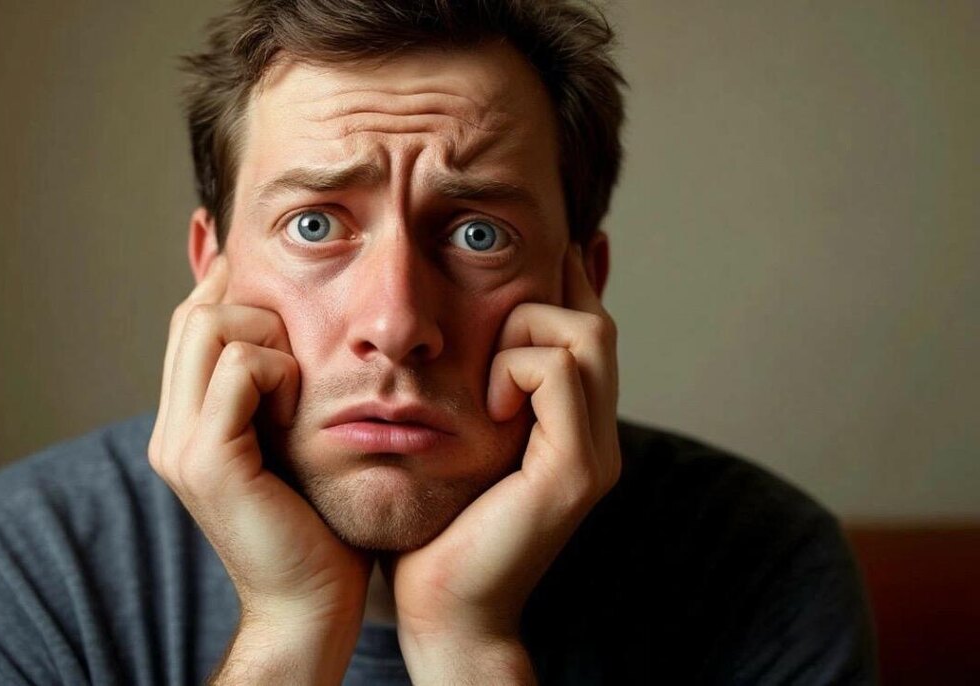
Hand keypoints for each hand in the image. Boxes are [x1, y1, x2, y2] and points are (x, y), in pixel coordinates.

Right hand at [147, 256, 371, 683]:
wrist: (311, 604)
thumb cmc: (318, 525)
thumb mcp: (290, 438)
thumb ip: (273, 391)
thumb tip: (287, 324)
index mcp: (185, 423)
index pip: (190, 321)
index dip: (232, 292)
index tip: (281, 294)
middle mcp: (170, 431)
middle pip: (195, 313)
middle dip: (257, 311)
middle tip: (299, 356)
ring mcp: (180, 445)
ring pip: (210, 325)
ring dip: (271, 341)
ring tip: (299, 393)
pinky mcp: (208, 460)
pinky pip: (239, 367)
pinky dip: (280, 372)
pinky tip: (301, 413)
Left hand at [390, 245, 621, 682]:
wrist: (441, 608)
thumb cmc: (430, 524)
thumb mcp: (448, 437)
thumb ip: (466, 387)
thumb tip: (446, 329)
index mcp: (568, 427)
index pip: (585, 329)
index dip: (570, 277)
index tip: (549, 237)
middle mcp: (595, 436)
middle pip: (594, 320)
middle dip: (548, 289)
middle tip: (504, 281)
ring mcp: (594, 454)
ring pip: (584, 333)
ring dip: (524, 330)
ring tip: (485, 376)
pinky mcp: (576, 472)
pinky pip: (556, 372)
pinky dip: (517, 366)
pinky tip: (488, 400)